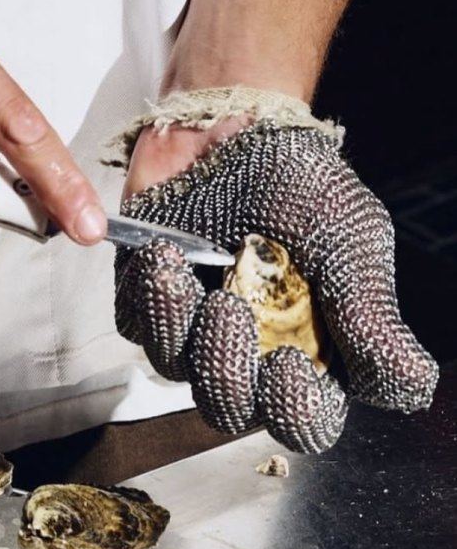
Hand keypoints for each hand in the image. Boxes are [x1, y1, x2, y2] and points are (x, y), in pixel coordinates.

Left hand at [115, 112, 437, 452]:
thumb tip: (410, 386)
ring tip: (191, 272)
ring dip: (183, 326)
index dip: (294, 411)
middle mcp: (247, 357)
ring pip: (176, 371)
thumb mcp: (352, 244)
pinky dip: (151, 295)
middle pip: (230, 410)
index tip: (291, 361)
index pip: (304, 423)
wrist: (237, 126)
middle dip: (227, 369)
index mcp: (310, 357)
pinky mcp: (146, 303)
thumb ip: (372, 318)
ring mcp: (191, 334)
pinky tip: (164, 255)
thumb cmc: (302, 187)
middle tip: (232, 309)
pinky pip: (138, 324)